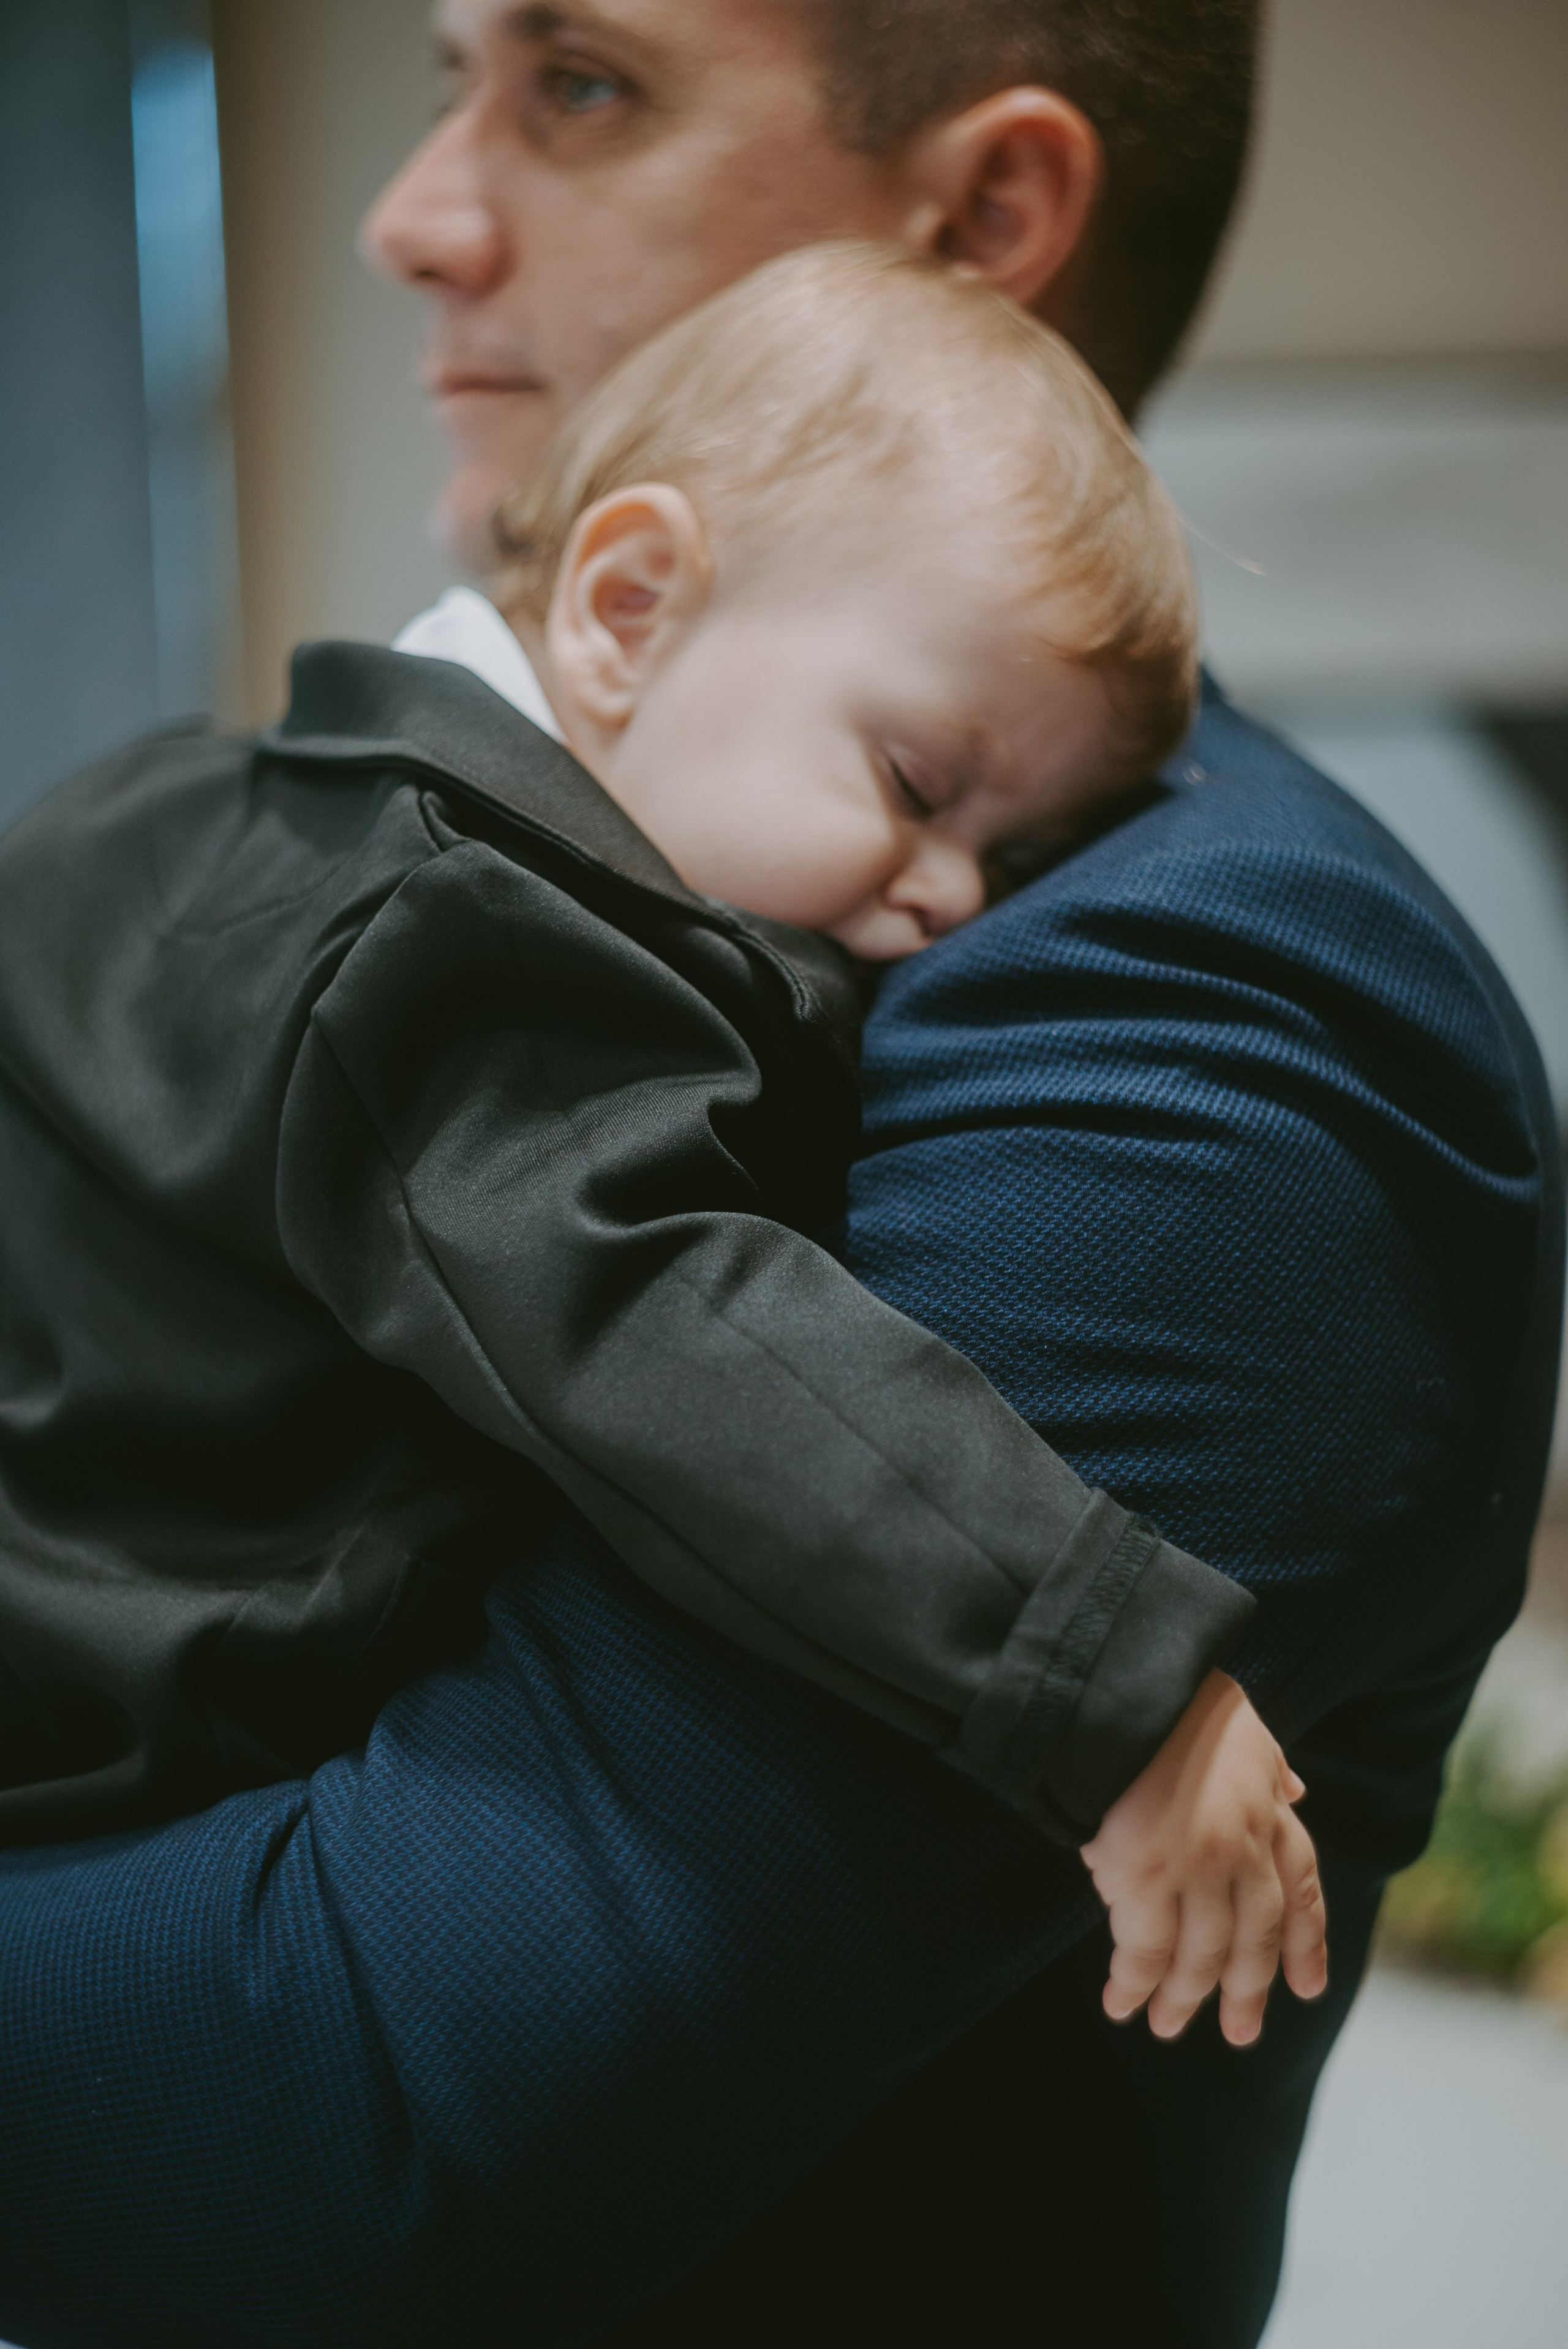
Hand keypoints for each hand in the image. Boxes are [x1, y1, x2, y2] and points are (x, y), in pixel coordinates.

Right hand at [1080, 1670, 1327, 2047]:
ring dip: (1184, 1997)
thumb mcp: (1245, 1729)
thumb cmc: (1178, 1702)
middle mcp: (1243, 1849)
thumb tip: (1296, 1790)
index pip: (1301, 1889)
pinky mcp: (1143, 1878)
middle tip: (1240, 2032)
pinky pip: (1144, 1950)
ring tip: (1168, 2025)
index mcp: (1270, 1811)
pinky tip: (1121, 2003)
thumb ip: (1270, 1768)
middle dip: (1247, 1989)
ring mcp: (1196, 1869)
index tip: (1308, 1988)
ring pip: (1199, 1954)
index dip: (1306, 1943)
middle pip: (1255, 1938)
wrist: (1129, 1688)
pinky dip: (1133, 1983)